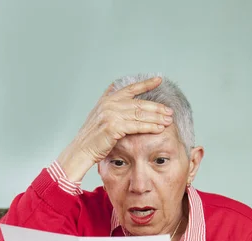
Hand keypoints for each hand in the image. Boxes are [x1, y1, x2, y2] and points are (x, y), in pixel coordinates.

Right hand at [57, 76, 173, 180]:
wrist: (81, 150)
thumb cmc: (92, 138)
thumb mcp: (100, 117)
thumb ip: (112, 108)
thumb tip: (124, 103)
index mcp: (108, 100)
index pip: (130, 88)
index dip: (145, 83)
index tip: (159, 79)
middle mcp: (110, 104)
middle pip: (139, 103)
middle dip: (156, 107)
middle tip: (169, 111)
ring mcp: (111, 114)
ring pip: (140, 114)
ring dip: (156, 117)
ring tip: (168, 120)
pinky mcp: (114, 127)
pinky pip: (137, 126)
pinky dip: (150, 127)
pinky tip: (159, 128)